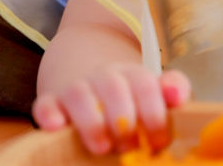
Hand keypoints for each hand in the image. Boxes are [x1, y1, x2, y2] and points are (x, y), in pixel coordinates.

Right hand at [32, 65, 190, 154]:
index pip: (145, 84)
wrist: (91, 80)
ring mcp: (76, 88)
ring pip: (78, 93)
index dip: (154, 114)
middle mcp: (104, 77)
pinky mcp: (51, 102)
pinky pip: (44, 103)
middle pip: (112, 86)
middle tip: (129, 146)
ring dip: (91, 121)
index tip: (158, 142)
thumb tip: (178, 96)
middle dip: (123, 119)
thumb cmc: (130, 97)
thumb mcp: (154, 91)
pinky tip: (58, 127)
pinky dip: (48, 114)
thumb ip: (173, 90)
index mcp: (133, 75)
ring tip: (102, 147)